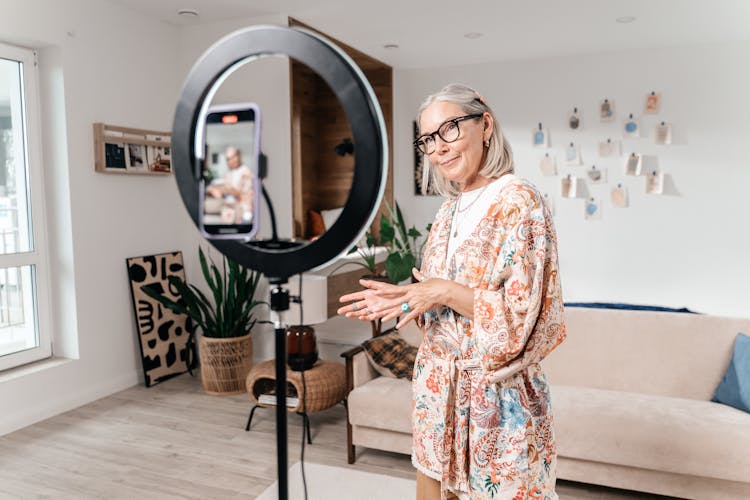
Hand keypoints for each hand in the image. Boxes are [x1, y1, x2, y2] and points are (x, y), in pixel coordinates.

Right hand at [337, 278, 406, 322]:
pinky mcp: (379, 314)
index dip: (349, 298)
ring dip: (354, 314)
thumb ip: (371, 284)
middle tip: (339, 311)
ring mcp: (373, 309)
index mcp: (369, 294)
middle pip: (356, 306)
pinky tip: (360, 317)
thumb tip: (360, 281)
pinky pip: (370, 317)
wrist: (403, 299)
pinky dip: (365, 318)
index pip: (356, 296)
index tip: (341, 299)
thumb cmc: (393, 291)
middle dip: (347, 309)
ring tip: (348, 315)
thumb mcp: (382, 286)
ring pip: (361, 313)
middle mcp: (370, 302)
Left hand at [338, 268, 452, 328]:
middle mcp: (410, 295)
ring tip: (382, 319)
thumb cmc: (436, 284)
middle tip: (373, 308)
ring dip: (391, 315)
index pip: (394, 290)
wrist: (445, 290)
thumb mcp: (426, 279)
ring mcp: (415, 303)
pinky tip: (397, 326)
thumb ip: (419, 275)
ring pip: (401, 310)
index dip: (383, 291)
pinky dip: (404, 321)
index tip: (374, 292)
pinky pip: (411, 316)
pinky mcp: (421, 309)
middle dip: (383, 305)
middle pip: (394, 301)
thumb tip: (415, 269)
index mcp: (410, 288)